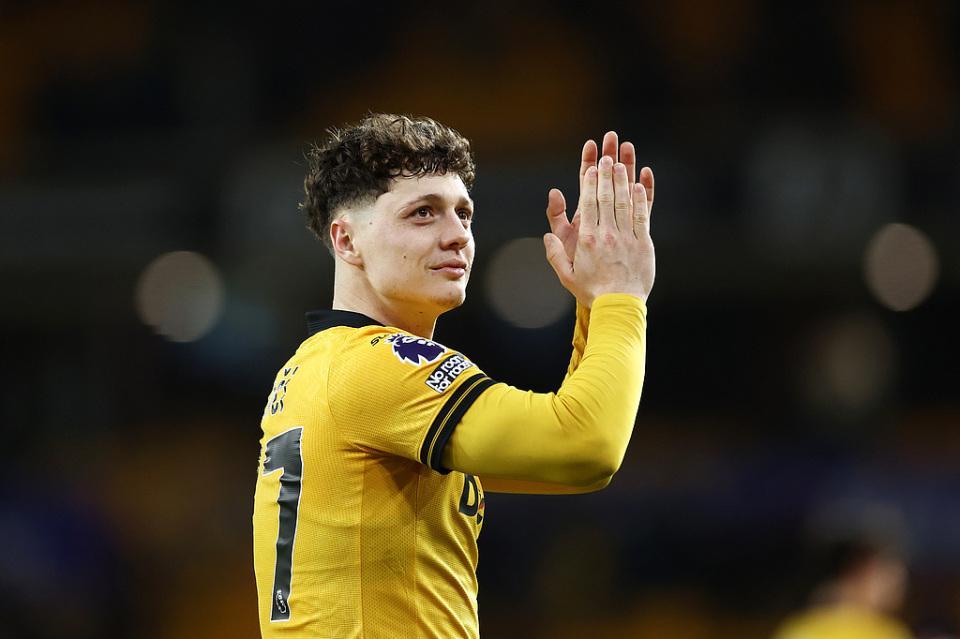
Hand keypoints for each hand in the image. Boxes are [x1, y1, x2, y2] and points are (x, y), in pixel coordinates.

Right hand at [544, 154, 655, 305]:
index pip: (588, 203)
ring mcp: (626, 237)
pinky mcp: (643, 243)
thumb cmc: (592, 292)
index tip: (592, 166)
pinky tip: (638, 184)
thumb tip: (547, 236)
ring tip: (621, 163)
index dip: (590, 182)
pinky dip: (640, 198)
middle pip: (606, 197)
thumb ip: (555, 254)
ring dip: (622, 180)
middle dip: (606, 174)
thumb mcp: (567, 275)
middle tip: (606, 156)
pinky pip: (641, 216)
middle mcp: (607, 234)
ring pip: (624, 202)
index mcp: (587, 240)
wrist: (619, 306)